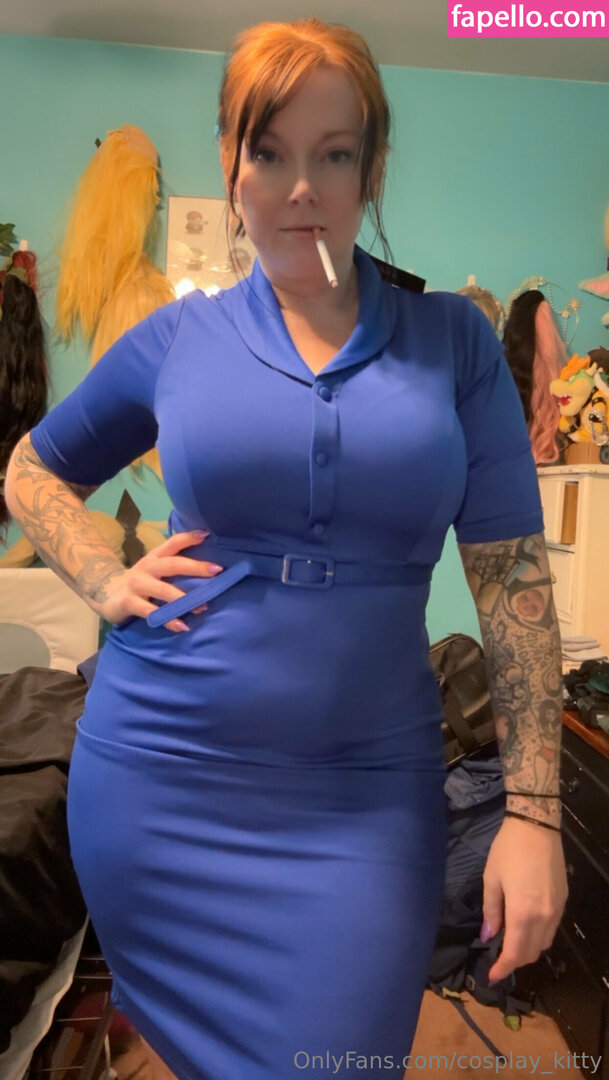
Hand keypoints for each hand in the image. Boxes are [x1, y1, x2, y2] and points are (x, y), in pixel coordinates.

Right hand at [90, 530, 222, 632]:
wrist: (105, 593)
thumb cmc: (141, 582)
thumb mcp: (154, 569)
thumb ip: (174, 566)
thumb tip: (208, 568)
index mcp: (155, 557)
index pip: (172, 543)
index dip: (188, 537)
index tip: (207, 534)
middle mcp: (147, 567)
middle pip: (172, 564)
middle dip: (195, 567)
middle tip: (217, 571)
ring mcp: (136, 584)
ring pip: (163, 590)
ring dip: (184, 599)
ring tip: (203, 607)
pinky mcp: (128, 602)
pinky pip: (151, 612)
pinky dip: (168, 620)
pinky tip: (182, 626)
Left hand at [479, 815, 567, 982]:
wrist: (537, 826)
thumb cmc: (508, 850)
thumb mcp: (491, 879)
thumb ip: (491, 911)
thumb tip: (488, 936)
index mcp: (523, 913)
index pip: (515, 953)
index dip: (503, 968)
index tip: (492, 975)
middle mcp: (544, 917)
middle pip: (532, 953)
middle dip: (515, 961)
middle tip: (498, 958)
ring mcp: (557, 910)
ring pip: (544, 943)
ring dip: (528, 949)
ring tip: (511, 943)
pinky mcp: (563, 900)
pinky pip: (552, 928)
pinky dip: (539, 935)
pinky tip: (526, 926)